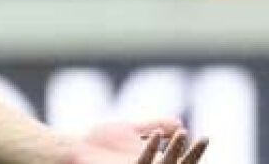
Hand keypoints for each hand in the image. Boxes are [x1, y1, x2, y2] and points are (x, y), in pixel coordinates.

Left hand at [68, 120, 207, 163]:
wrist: (77, 149)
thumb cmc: (102, 141)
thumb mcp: (131, 130)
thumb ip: (154, 126)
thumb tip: (178, 123)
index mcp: (151, 160)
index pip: (179, 158)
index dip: (193, 151)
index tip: (205, 137)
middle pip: (174, 163)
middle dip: (189, 152)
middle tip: (200, 138)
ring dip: (174, 150)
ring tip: (184, 133)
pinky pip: (143, 161)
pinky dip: (151, 149)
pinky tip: (157, 133)